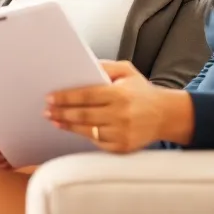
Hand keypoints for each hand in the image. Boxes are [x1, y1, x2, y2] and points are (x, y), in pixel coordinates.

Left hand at [44, 61, 181, 151]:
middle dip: (61, 112)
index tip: (50, 97)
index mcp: (120, 94)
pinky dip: (83, 135)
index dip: (66, 97)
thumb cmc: (142, 91)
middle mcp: (122, 115)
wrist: (166, 115)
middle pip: (83, 115)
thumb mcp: (127, 71)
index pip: (86, 96)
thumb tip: (81, 65)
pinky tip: (72, 129)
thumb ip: (105, 67)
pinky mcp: (122, 147)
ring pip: (88, 130)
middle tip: (47, 110)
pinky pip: (97, 142)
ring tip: (54, 119)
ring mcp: (122, 133)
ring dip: (67, 125)